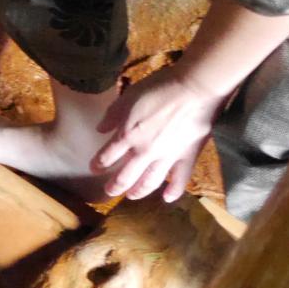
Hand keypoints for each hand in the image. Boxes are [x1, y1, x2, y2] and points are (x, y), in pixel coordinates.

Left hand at [91, 64, 231, 202]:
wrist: (194, 89)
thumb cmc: (158, 88)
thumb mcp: (128, 97)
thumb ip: (112, 115)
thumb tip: (99, 130)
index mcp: (127, 135)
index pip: (108, 156)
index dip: (99, 164)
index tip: (94, 169)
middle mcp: (144, 151)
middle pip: (126, 175)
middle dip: (115, 185)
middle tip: (109, 192)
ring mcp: (167, 157)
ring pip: (150, 181)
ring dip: (139, 191)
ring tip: (131, 196)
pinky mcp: (188, 157)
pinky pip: (180, 179)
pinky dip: (174, 191)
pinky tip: (168, 199)